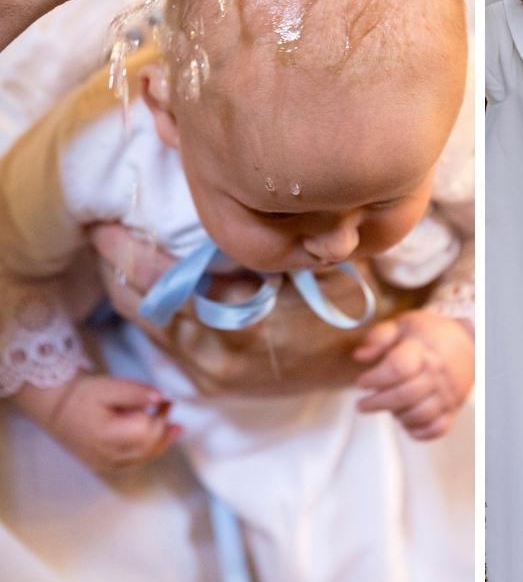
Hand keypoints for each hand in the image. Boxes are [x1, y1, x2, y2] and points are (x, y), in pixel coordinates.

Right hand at [13, 374, 180, 474]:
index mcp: (104, 436)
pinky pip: (135, 462)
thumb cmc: (81, 395)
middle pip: (147, 446)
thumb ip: (135, 392)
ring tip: (175, 424)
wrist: (56, 409)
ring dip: (161, 440)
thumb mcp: (108, 386)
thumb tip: (161, 397)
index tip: (164, 400)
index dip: (158, 415)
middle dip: (163, 425)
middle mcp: (104, 456)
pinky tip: (160, 437)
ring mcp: (104, 465)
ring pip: (144, 457)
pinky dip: (149, 450)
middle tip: (167, 406)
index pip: (144, 431)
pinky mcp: (105, 466)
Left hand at [90, 223, 374, 393]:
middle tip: (105, 233)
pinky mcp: (210, 384)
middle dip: (117, 267)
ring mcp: (211, 373)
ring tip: (120, 256)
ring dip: (129, 291)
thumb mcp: (314, 264)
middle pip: (139, 305)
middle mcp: (218, 351)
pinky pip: (164, 344)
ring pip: (146, 327)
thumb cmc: (340, 305)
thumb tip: (229, 197)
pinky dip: (153, 313)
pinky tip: (153, 289)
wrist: (358, 364)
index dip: (127, 249)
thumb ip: (274, 241)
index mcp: (242, 318)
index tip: (109, 221)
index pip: (160, 281)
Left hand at [352, 310, 473, 439]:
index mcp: (423, 350)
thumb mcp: (403, 324)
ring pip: (421, 414)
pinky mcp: (452, 409)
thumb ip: (379, 337)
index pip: (398, 368)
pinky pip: (437, 429)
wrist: (468, 342)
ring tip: (388, 408)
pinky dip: (418, 431)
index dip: (375, 378)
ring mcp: (447, 394)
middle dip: (378, 402)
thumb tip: (360, 356)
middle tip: (362, 404)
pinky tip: (406, 421)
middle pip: (406, 394)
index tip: (362, 382)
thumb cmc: (431, 334)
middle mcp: (438, 374)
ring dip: (398, 416)